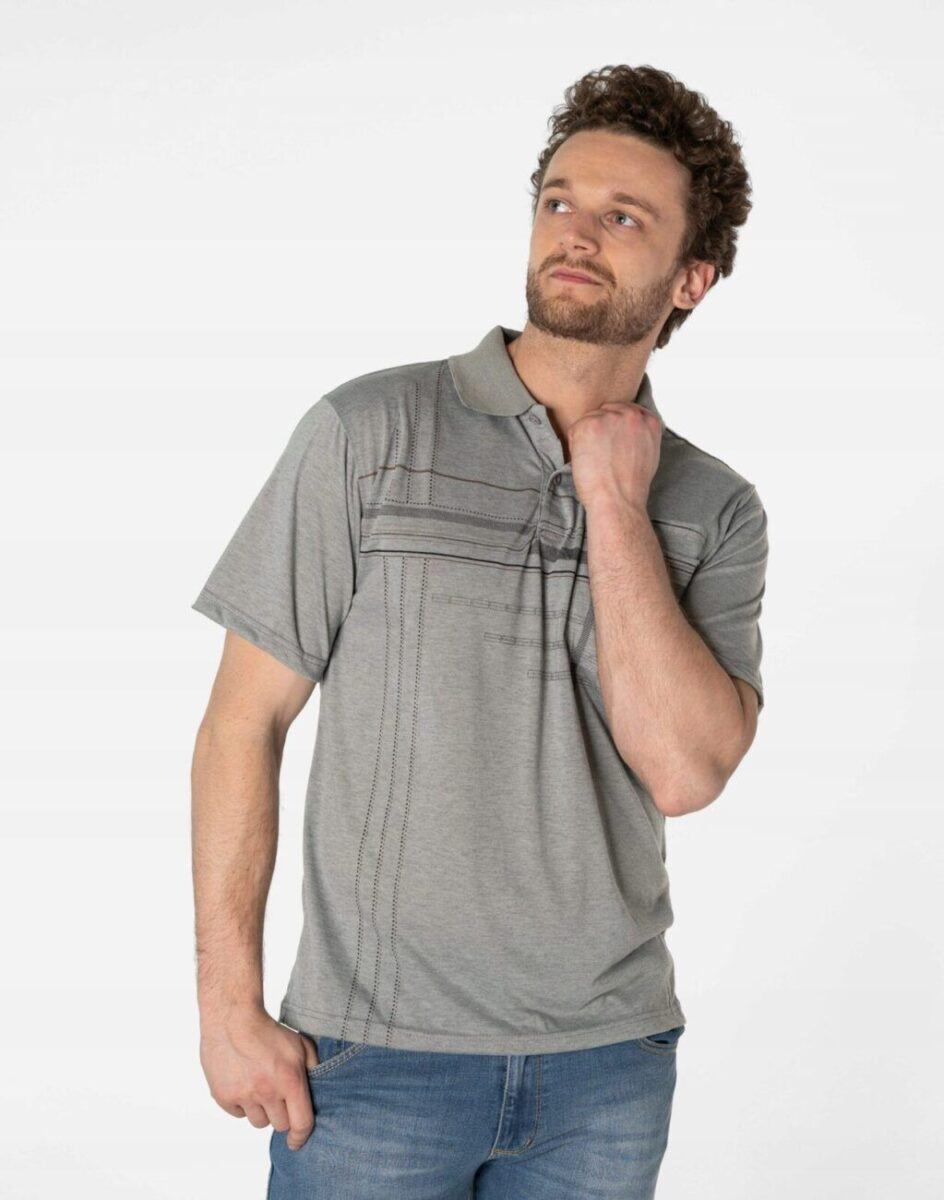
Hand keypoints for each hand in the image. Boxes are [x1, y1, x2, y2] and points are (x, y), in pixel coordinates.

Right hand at [200, 1007, 319, 1150]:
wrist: (232, 1018)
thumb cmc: (268, 1030)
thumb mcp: (299, 1043)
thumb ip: (313, 1066)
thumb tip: (319, 1087)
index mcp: (290, 1080)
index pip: (301, 1123)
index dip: (301, 1137)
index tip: (296, 1142)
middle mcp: (267, 1091)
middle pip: (279, 1125)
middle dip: (281, 1114)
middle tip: (277, 1096)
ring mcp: (244, 1095)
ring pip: (258, 1122)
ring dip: (261, 1110)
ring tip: (259, 1086)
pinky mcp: (224, 1096)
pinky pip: (238, 1114)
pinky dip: (242, 1104)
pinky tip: (243, 1083)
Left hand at [568, 399, 661, 513]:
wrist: (618, 500)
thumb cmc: (631, 486)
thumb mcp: (649, 454)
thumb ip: (640, 435)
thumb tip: (624, 430)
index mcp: (648, 421)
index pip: (626, 411)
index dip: (615, 428)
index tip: (612, 442)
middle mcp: (631, 414)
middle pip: (606, 411)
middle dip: (601, 430)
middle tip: (602, 455)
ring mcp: (609, 418)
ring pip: (590, 420)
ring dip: (588, 438)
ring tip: (596, 461)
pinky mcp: (588, 425)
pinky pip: (575, 429)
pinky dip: (575, 446)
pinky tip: (587, 461)